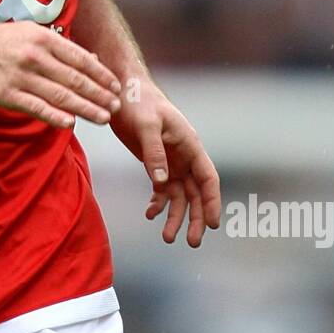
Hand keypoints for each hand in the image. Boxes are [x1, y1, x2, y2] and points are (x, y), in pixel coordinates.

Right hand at [0, 22, 122, 128]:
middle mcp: (35, 57)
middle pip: (75, 80)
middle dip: (100, 95)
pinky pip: (37, 108)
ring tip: (103, 117)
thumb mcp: (32, 34)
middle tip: (116, 106)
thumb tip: (92, 61)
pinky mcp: (8, 95)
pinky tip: (71, 123)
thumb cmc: (1, 42)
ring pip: (60, 96)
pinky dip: (55, 116)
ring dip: (86, 108)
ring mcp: (21, 77)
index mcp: (43, 39)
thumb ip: (61, 47)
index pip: (80, 59)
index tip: (115, 86)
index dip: (101, 75)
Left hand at [110, 78, 220, 247]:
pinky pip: (162, 189)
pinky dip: (158, 202)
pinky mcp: (155, 162)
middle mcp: (184, 155)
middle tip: (191, 242)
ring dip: (176, 215)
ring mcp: (171, 160)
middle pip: (197, 193)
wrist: (121, 90)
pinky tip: (150, 213)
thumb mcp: (145, 125)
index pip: (208, 178)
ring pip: (180, 195)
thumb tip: (162, 181)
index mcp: (190, 145)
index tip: (212, 225)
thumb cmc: (138, 102)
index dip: (212, 202)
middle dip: (196, 217)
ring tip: (167, 237)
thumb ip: (154, 152)